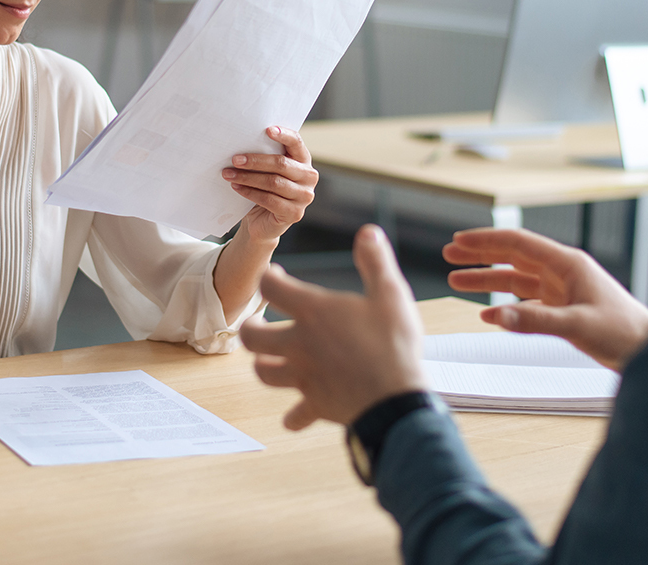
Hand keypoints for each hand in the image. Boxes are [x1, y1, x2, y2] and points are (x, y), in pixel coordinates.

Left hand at [223, 126, 317, 244]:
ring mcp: (304, 197)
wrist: (263, 221)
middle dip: (255, 161)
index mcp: (304, 161)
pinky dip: (250, 192)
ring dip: (248, 177)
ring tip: (229, 174)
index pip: (297, 143)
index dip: (284, 135)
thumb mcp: (266, 171)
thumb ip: (264, 157)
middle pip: (281, 164)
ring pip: (274, 182)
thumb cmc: (264, 190)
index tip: (267, 130)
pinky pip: (270, 200)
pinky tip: (237, 187)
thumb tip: (242, 142)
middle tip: (235, 159)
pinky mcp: (294, 213)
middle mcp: (309, 177)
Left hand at [240, 225, 426, 429]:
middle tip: (261, 321)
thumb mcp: (391, 294)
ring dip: (264, 364)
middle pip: (252, 335)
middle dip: (251, 326)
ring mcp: (304, 376)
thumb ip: (376, 261)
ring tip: (271, 358)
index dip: (269, 276)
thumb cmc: (394, 345)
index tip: (275, 274)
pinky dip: (293, 415)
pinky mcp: (315, 403)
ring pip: (264, 372)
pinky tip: (294, 416)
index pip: (271, 287)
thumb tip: (368, 232)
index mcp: (313, 312)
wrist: (396, 400)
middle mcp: (299, 343)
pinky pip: (296, 413)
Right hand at [444, 228, 647, 370]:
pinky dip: (505, 308)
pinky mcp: (565, 310)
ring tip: (456, 281)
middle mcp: (563, 273)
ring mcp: (563, 291)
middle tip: (449, 254)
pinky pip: (527, 304)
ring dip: (488, 281)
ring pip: (516, 280)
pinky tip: (488, 315)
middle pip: (513, 257)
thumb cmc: (624, 333)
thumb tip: (493, 316)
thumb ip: (535, 321)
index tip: (458, 241)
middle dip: (481, 255)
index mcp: (568, 265)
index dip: (486, 241)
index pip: (518, 243)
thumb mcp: (577, 326)